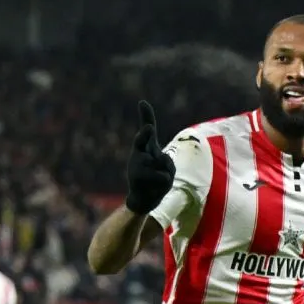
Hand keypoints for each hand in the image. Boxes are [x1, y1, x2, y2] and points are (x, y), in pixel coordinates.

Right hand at [125, 100, 176, 214]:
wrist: (143, 199)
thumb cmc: (154, 179)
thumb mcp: (164, 165)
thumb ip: (165, 160)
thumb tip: (160, 156)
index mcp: (145, 148)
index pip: (147, 130)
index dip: (146, 115)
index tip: (143, 103)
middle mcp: (138, 153)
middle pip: (142, 139)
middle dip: (145, 133)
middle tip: (147, 128)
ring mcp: (136, 164)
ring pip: (163, 162)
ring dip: (167, 173)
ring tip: (156, 181)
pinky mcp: (138, 176)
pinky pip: (164, 176)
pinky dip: (164, 182)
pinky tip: (154, 187)